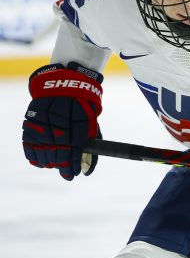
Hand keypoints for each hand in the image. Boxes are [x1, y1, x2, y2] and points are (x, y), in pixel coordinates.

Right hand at [22, 62, 103, 179]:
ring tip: (55, 165)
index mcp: (79, 120)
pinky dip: (34, 155)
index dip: (72, 164)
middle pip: (58, 151)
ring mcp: (43, 120)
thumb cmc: (82, 106)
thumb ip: (91, 145)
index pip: (74, 149)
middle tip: (66, 172)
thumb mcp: (92, 122)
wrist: (65, 82)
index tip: (73, 174)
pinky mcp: (31, 120)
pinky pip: (29, 144)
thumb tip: (87, 171)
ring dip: (49, 162)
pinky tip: (41, 161)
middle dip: (62, 165)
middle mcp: (60, 120)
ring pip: (42, 149)